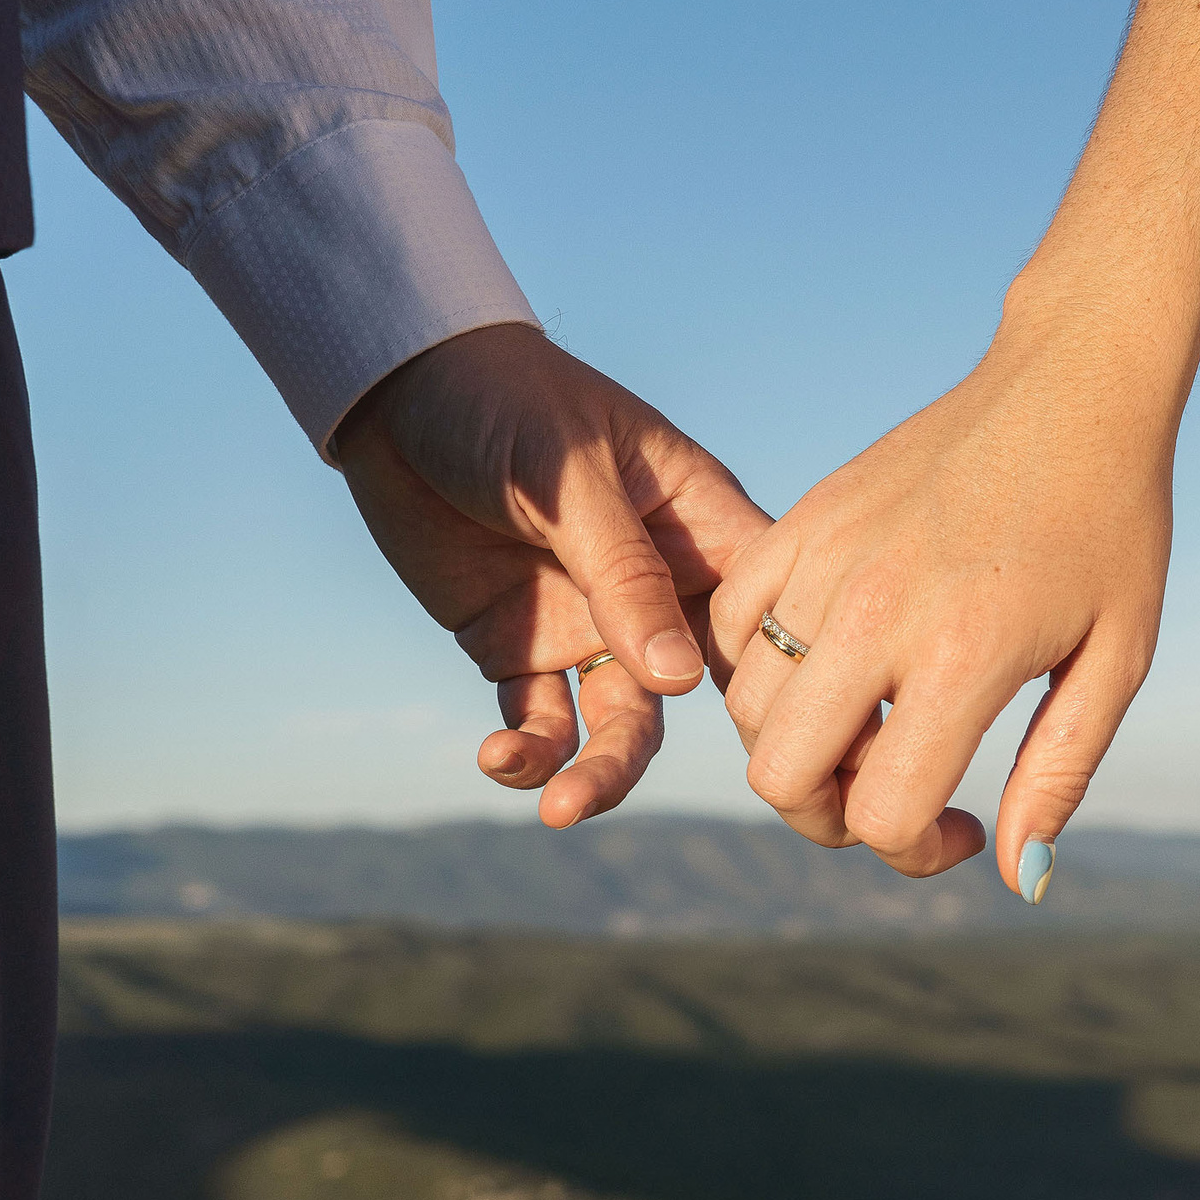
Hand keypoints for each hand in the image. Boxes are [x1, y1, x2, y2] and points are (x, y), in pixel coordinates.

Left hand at [334, 323, 767, 826]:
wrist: (396, 392)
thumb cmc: (504, 401)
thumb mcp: (572, 476)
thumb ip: (625, 574)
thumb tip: (682, 682)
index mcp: (701, 526)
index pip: (768, 611)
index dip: (792, 678)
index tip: (804, 745)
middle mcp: (661, 588)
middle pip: (702, 690)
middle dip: (695, 751)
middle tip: (672, 795)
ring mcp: (594, 625)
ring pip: (625, 724)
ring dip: (601, 772)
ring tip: (561, 808)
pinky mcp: (523, 649)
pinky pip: (541, 722)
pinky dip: (527, 753)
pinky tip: (497, 759)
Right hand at [707, 308, 1173, 894]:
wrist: (1070, 388)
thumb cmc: (1111, 528)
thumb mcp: (1115, 660)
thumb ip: (1057, 776)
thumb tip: (1015, 877)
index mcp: (964, 655)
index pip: (881, 812)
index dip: (915, 852)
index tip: (964, 829)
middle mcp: (877, 609)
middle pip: (782, 776)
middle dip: (832, 817)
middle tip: (892, 792)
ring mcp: (825, 559)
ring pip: (747, 709)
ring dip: (798, 743)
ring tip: (874, 719)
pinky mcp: (799, 519)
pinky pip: (729, 626)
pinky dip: (762, 665)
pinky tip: (831, 657)